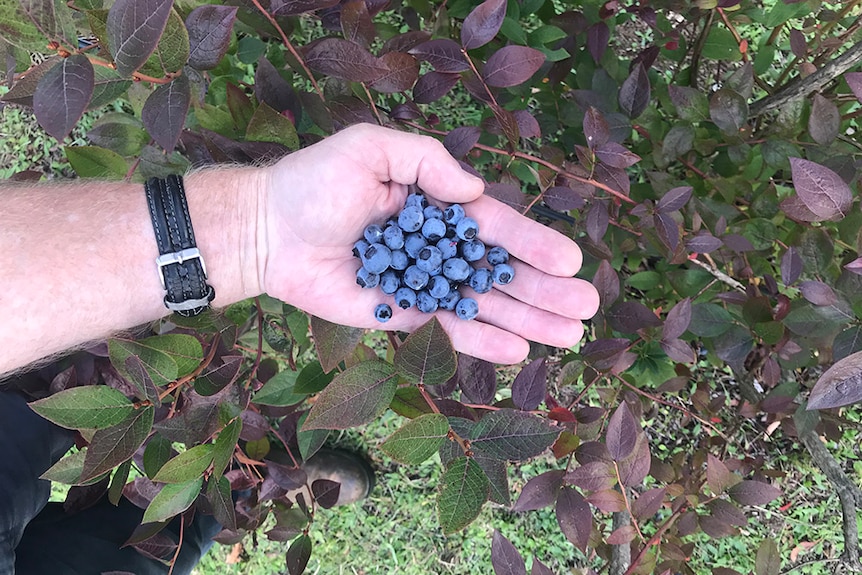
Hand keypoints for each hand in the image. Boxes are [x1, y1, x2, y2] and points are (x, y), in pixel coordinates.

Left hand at [261, 123, 598, 363]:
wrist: (267, 230)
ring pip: (484, 303)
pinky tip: (519, 350)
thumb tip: (475, 191)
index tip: (569, 260)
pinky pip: (447, 328)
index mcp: (437, 204)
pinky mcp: (402, 314)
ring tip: (571, 334)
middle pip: (500, 271)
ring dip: (527, 319)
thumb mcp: (370, 150)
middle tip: (587, 307)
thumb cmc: (315, 183)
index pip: (495, 226)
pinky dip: (481, 340)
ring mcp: (423, 283)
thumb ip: (426, 163)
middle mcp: (438, 246)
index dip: (532, 244)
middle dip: (544, 289)